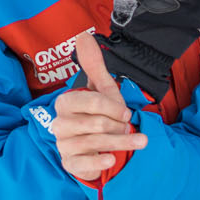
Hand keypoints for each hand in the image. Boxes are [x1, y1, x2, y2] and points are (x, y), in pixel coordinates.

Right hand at [51, 33, 145, 182]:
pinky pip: (83, 164)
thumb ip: (93, 64)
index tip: (127, 112)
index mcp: (64, 103)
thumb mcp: (102, 89)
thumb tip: (83, 34)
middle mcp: (59, 124)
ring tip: (139, 141)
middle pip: (95, 124)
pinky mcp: (69, 164)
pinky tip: (111, 160)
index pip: (90, 102)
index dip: (113, 107)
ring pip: (94, 143)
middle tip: (129, 127)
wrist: (101, 144)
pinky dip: (99, 162)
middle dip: (119, 126)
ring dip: (121, 142)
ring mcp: (63, 145)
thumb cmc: (102, 115)